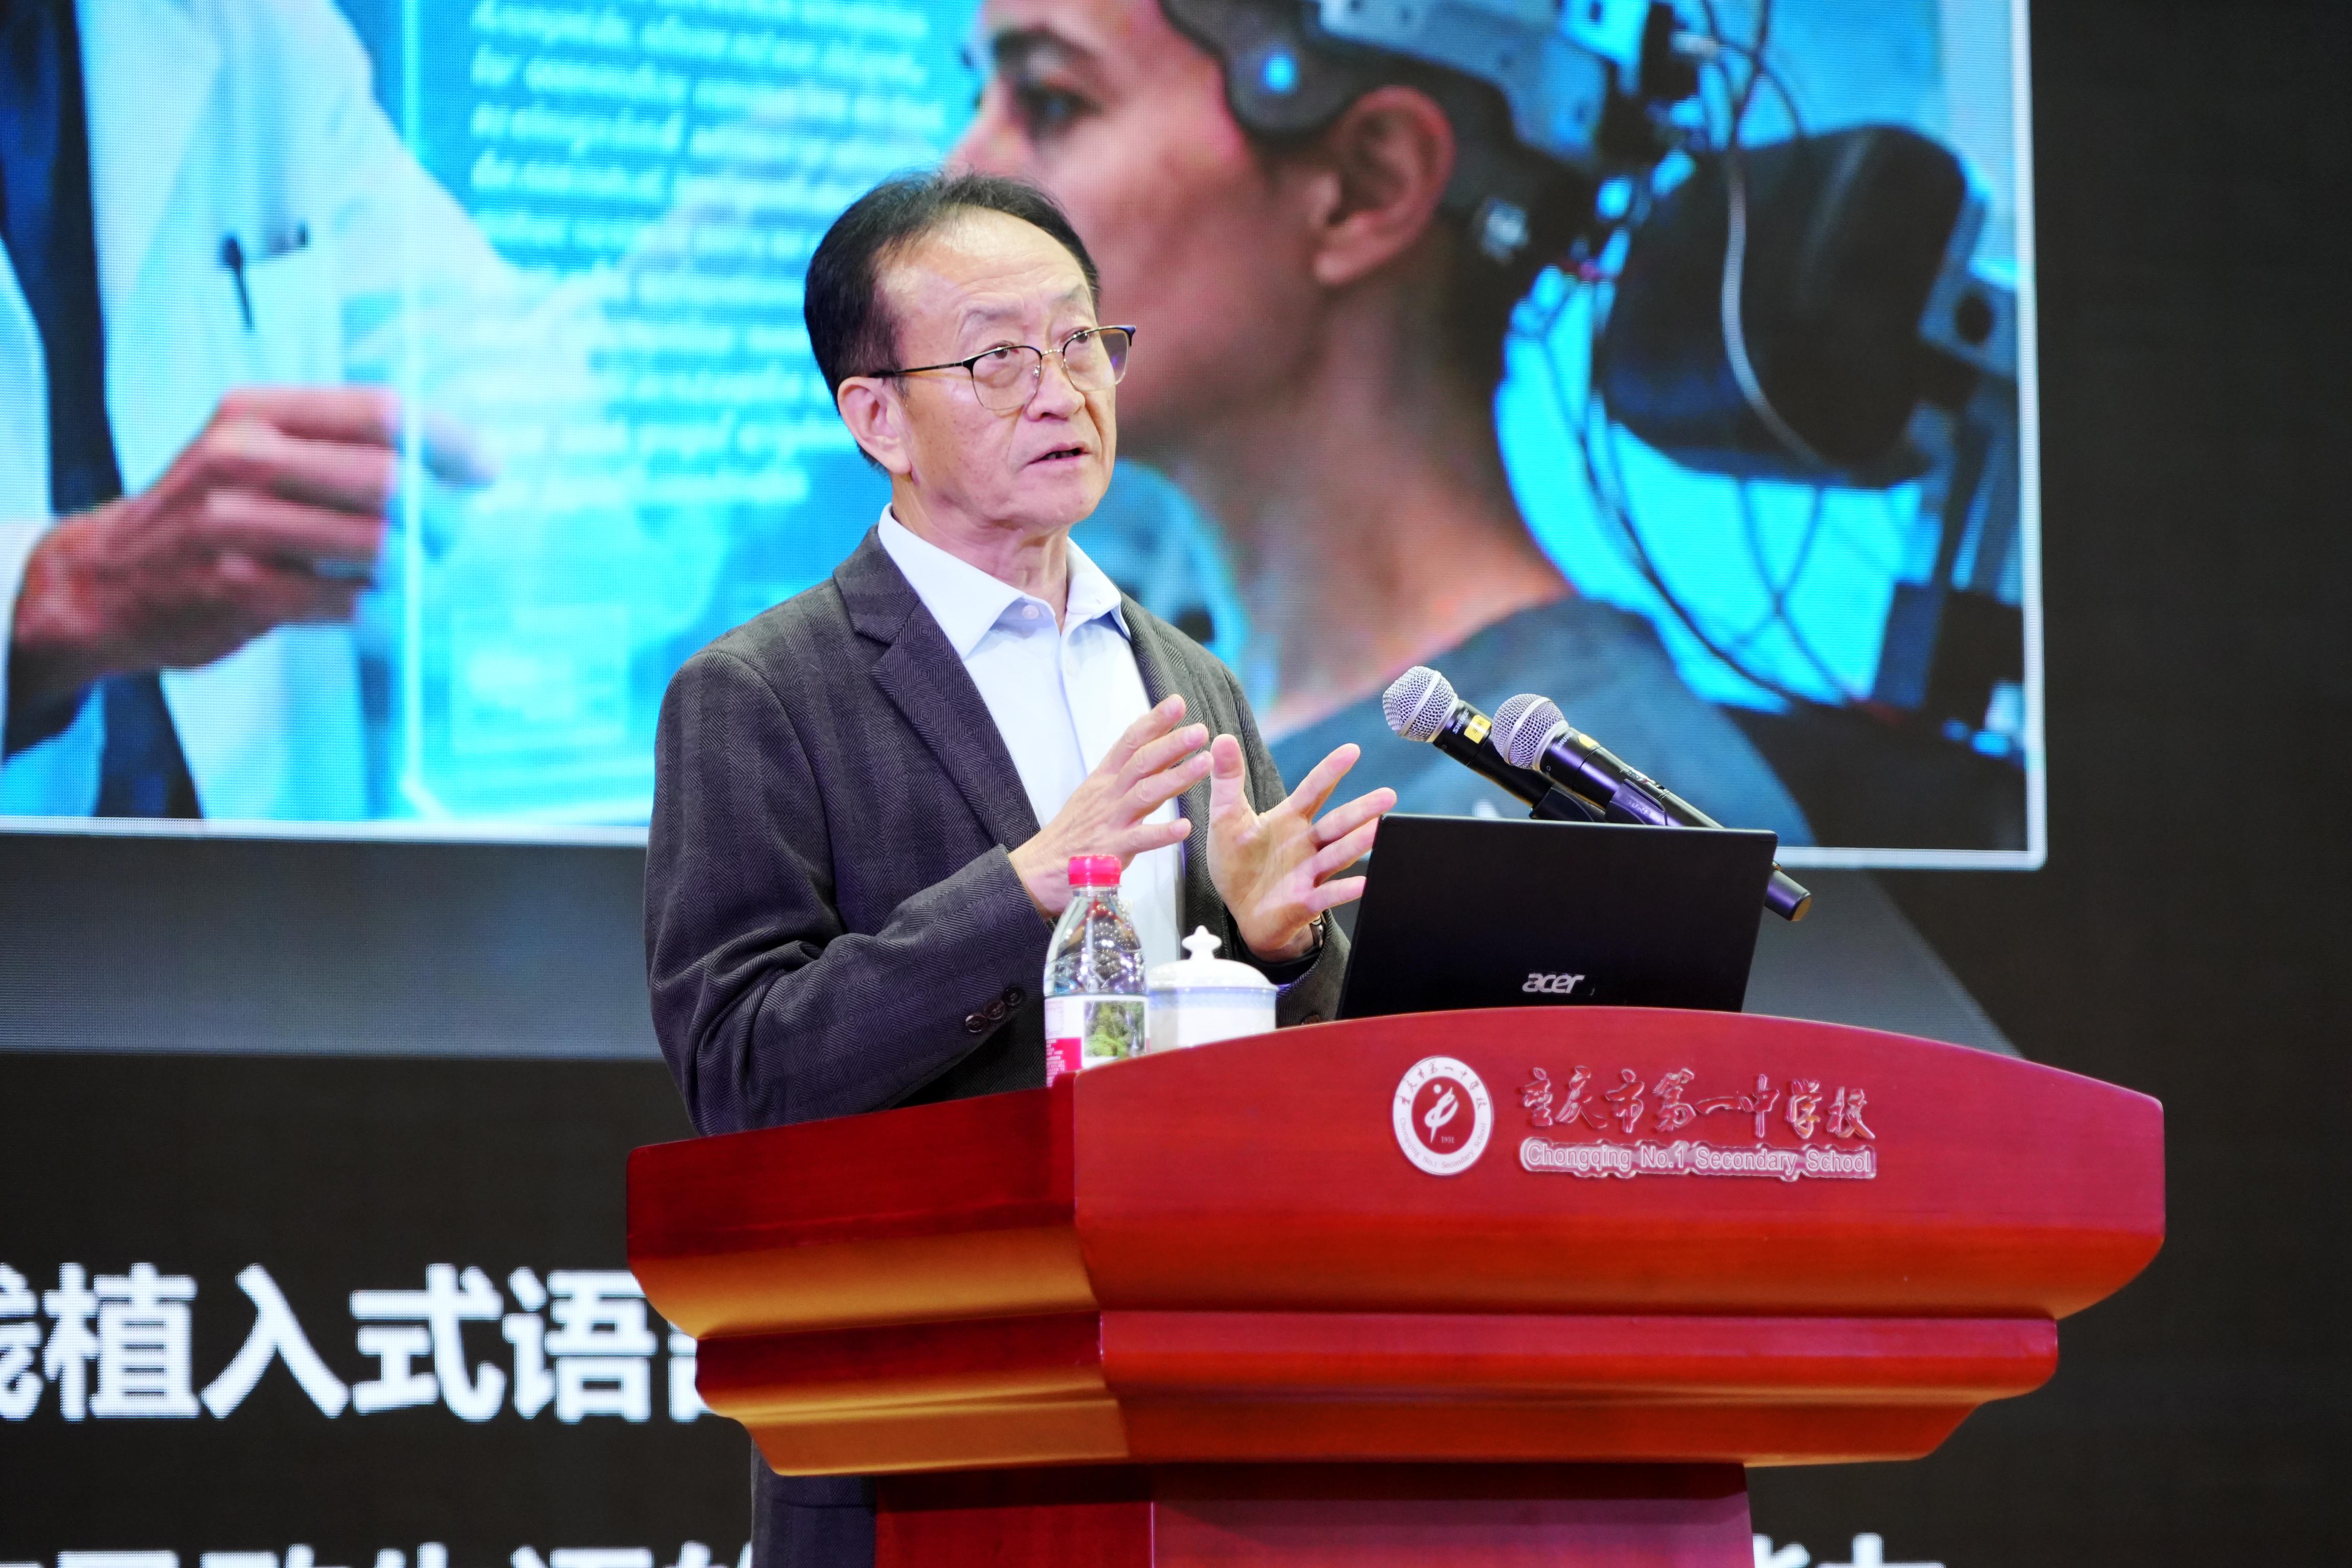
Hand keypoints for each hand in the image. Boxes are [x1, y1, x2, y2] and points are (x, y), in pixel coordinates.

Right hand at [7, 386, 489, 711]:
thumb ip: (337, 445)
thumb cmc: (207, 516)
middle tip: (454, 536)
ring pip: (375, 542)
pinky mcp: (238, 590)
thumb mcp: (254, 451)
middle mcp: (241, 458)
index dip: (446, 441)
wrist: (105, 580)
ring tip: (424, 574)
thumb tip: (455, 462)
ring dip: (419, 566)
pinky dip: (381, 610)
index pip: (379, 412)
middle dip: (442, 514)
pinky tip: (384, 610)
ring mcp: (234, 525)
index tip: (485, 469)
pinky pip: (346, 601)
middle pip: (387, 478)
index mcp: (254, 412)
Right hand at [1008, 694, 1207, 918]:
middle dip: (1172, 743)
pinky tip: (1185, 827)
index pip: (1130, 742)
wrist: (1038, 870)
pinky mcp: (1110, 851)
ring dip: (1177, 777)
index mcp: (1103, 779)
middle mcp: (1107, 795)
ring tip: (1205, 764)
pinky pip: (1139, 840)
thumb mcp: (1095, 794)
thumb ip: (1126, 771)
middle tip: (1200, 730)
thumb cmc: (1074, 832)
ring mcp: (1109, 822)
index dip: (1154, 721)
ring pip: (1146, 794)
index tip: (1177, 703)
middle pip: (1141, 762)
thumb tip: (1151, 741)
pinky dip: (1162, 833)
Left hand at [1205, 736, 1395, 961]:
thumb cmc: (1238, 863)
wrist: (1240, 910)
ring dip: (1358, 843)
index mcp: (1290, 819)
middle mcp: (1307, 844)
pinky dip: (1343, 890)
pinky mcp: (1304, 901)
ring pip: (1338, 855)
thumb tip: (1223, 739)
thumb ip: (1228, 781)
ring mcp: (1309, 873)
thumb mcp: (1226, 818)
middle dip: (1362, 810)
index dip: (1331, 771)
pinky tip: (1361, 884)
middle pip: (1337, 823)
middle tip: (1389, 795)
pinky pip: (1326, 895)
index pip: (1314, 791)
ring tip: (1378, 830)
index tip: (1352, 750)